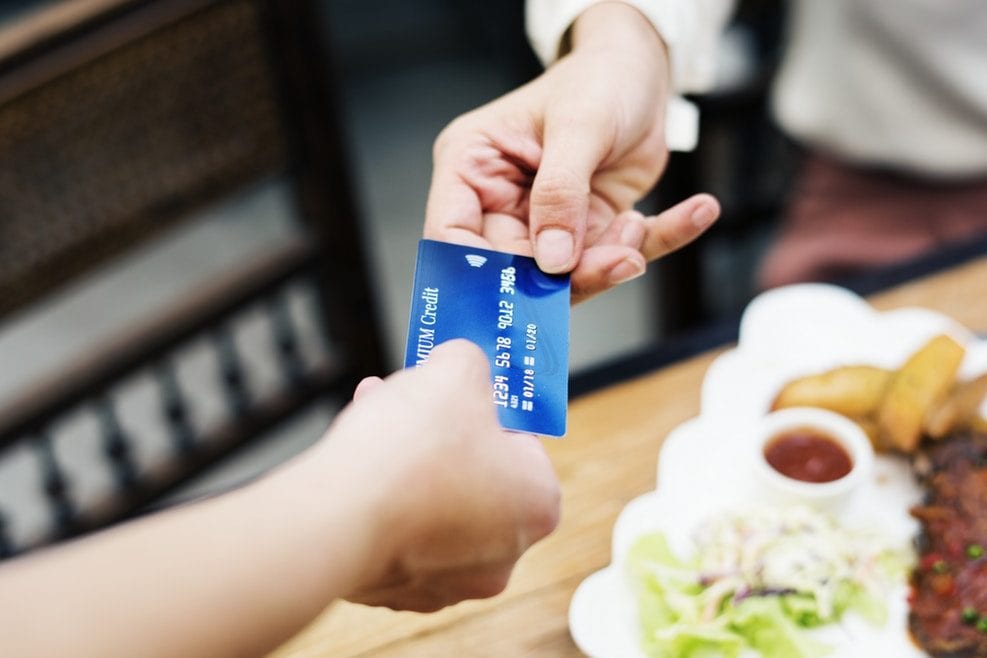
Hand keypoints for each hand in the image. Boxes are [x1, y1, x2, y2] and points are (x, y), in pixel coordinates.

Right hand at [299, 340, 559, 611]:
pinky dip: (381, 502)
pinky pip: (397, 534)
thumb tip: (462, 364)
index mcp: (537, 503)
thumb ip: (469, 361)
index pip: (524, 444)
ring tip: (374, 416)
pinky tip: (358, 467)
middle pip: (476, 475)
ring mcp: (450, 581)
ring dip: (408, 461)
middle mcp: (503, 554)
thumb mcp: (455, 371)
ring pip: (433, 504)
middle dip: (442, 433)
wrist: (337, 517)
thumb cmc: (410, 451)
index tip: (461, 394)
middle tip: (413, 400)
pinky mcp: (400, 592)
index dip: (488, 411)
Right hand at [426, 2, 718, 302]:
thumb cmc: (597, 78)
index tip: (524, 289)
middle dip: (568, 275)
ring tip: (640, 229)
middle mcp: (502, 202)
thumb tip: (552, 259)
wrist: (642, 71)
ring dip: (613, 260)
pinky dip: (662, 237)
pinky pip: (622, 251)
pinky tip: (698, 212)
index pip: (453, 236)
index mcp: (473, 168)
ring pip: (569, 273)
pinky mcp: (592, 229)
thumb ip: (561, 192)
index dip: (481, 273)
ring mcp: (548, 221)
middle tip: (616, 261)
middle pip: (516, 268)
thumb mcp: (578, 125)